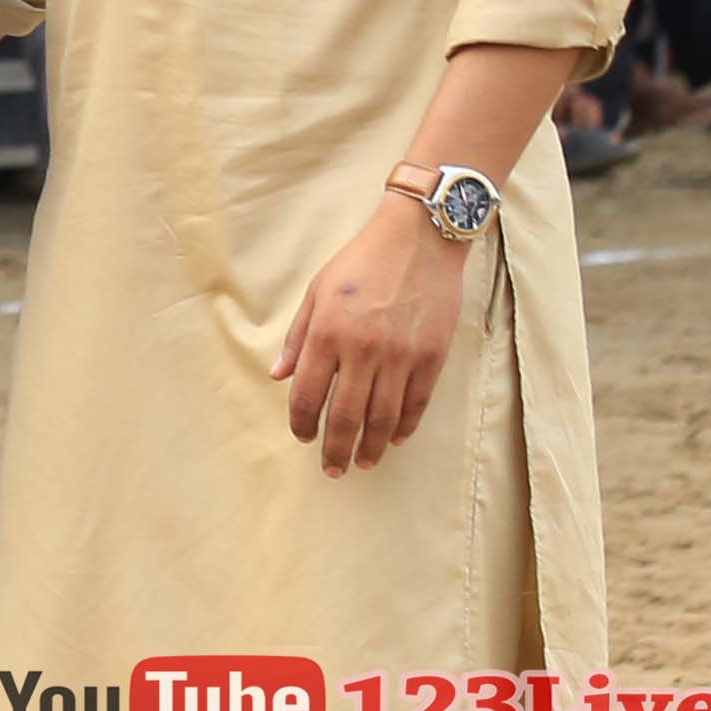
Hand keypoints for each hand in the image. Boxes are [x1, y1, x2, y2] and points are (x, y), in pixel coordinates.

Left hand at [279, 196, 467, 474]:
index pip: (308, 395)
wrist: (420, 240)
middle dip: (336, 449)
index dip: (302, 423)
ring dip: (371, 445)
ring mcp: (401, 356)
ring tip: (362, 463)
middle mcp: (363, 351)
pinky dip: (405, 425)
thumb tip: (278, 377)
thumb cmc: (361, 263)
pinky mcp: (432, 356)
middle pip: (345, 416)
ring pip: (383, 416)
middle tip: (333, 470)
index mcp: (328, 335)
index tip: (302, 438)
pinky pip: (417, 401)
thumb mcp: (317, 293)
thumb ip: (298, 338)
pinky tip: (395, 439)